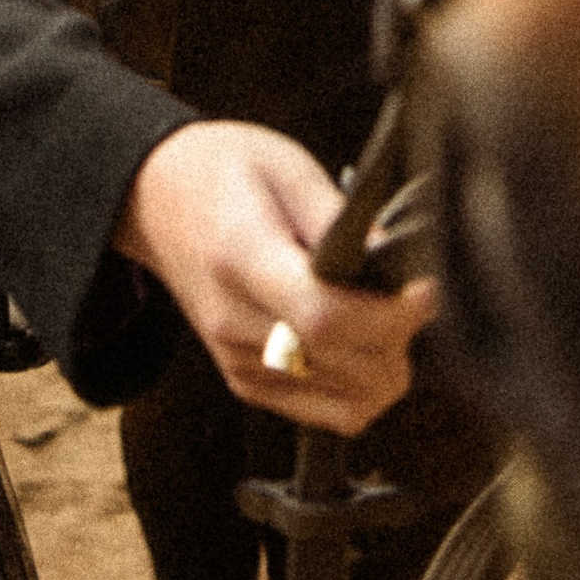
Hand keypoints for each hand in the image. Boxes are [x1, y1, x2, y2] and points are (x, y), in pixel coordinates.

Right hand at [116, 121, 435, 435]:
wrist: (154, 202)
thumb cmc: (220, 172)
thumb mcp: (284, 165)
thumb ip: (340, 216)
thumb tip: (397, 256)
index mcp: (241, 258)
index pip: (323, 317)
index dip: (387, 315)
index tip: (425, 290)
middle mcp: (235, 324)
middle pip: (344, 368)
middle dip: (399, 338)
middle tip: (410, 294)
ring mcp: (239, 363)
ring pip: (346, 406)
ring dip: (386, 369)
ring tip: (387, 318)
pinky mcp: (247, 384)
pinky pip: (327, 414)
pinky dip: (361, 389)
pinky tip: (364, 343)